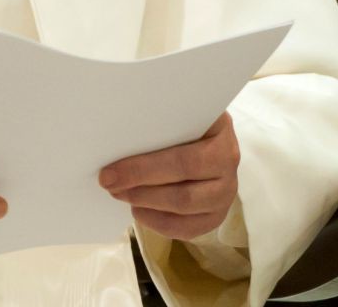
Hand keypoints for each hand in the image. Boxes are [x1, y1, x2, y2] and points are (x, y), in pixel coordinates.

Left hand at [98, 112, 238, 239]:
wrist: (208, 133)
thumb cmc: (185, 118)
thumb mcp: (177, 109)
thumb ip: (158, 119)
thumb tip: (116, 128)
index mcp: (220, 131)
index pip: (181, 159)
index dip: (143, 169)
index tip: (109, 170)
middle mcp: (229, 162)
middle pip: (182, 187)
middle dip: (139, 187)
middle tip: (108, 183)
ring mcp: (227, 191)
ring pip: (185, 207)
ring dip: (147, 204)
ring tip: (121, 195)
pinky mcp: (218, 213)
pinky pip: (189, 228)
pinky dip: (160, 223)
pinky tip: (139, 211)